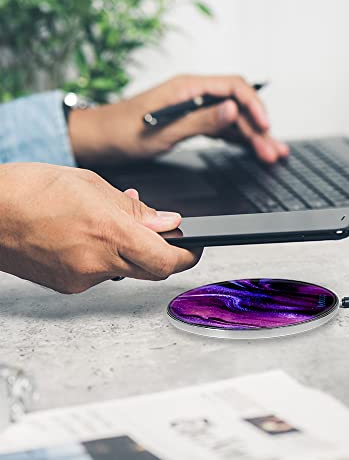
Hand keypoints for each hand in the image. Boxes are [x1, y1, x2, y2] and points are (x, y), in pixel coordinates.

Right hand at [0, 163, 200, 293]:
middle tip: (160, 234)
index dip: (188, 255)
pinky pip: (101, 274)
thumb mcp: (94, 186)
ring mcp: (81, 279)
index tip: (194, 247)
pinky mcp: (68, 286)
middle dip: (162, 253)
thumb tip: (166, 221)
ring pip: (126, 270)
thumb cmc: (30, 190)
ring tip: (111, 224)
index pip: (166, 259)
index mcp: (109, 232)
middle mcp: (97, 262)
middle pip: (152, 270)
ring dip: (129, 250)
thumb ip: (136, 210)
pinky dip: (106, 257)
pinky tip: (91, 236)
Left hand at [69, 74, 288, 165]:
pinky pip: (221, 129)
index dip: (254, 106)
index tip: (266, 127)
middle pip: (237, 106)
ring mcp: (193, 108)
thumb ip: (201, 119)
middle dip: (258, 128)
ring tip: (270, 153)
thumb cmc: (123, 131)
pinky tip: (249, 148)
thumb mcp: (164, 130)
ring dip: (252, 136)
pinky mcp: (191, 122)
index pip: (233, 88)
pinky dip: (237, 139)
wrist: (100, 138)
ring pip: (232, 119)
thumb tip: (234, 109)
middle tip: (273, 151)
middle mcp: (194, 94)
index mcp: (188, 88)